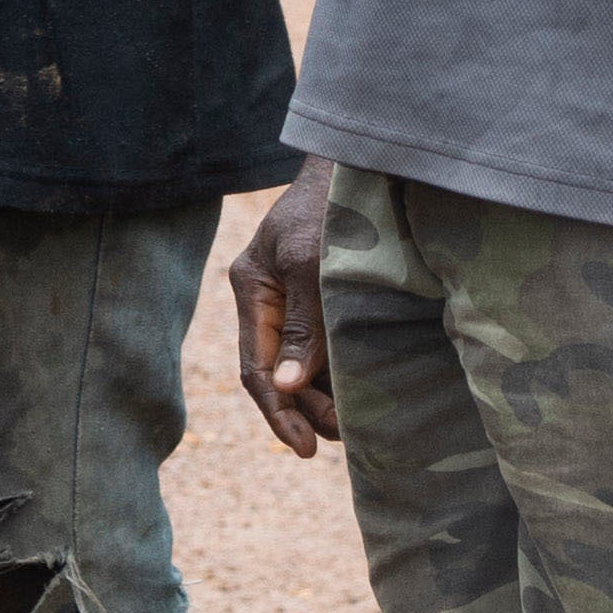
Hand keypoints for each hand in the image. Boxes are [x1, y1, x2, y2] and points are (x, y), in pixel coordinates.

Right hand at [229, 173, 338, 456]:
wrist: (359, 164)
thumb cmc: (329, 206)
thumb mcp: (310, 264)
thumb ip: (303, 325)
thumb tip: (290, 388)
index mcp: (251, 290)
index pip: (257, 369)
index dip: (279, 413)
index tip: (306, 448)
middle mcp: (268, 300)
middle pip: (280, 374)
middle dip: (307, 410)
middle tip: (343, 437)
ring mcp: (293, 299)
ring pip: (303, 365)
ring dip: (325, 397)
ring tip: (354, 425)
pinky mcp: (322, 296)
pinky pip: (324, 346)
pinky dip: (339, 373)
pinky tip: (361, 392)